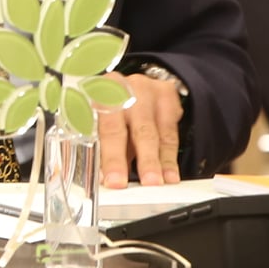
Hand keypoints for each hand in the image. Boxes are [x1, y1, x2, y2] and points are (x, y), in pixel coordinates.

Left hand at [96, 73, 183, 187]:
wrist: (136, 85)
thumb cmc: (115, 107)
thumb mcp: (103, 121)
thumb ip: (105, 147)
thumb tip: (106, 179)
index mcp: (97, 96)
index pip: (103, 128)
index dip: (110, 157)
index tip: (113, 180)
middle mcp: (121, 89)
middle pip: (128, 128)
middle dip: (136, 159)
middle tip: (141, 182)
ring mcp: (145, 90)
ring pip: (153, 131)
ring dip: (157, 161)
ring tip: (157, 181)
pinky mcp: (166, 94)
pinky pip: (171, 132)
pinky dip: (170, 157)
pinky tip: (170, 173)